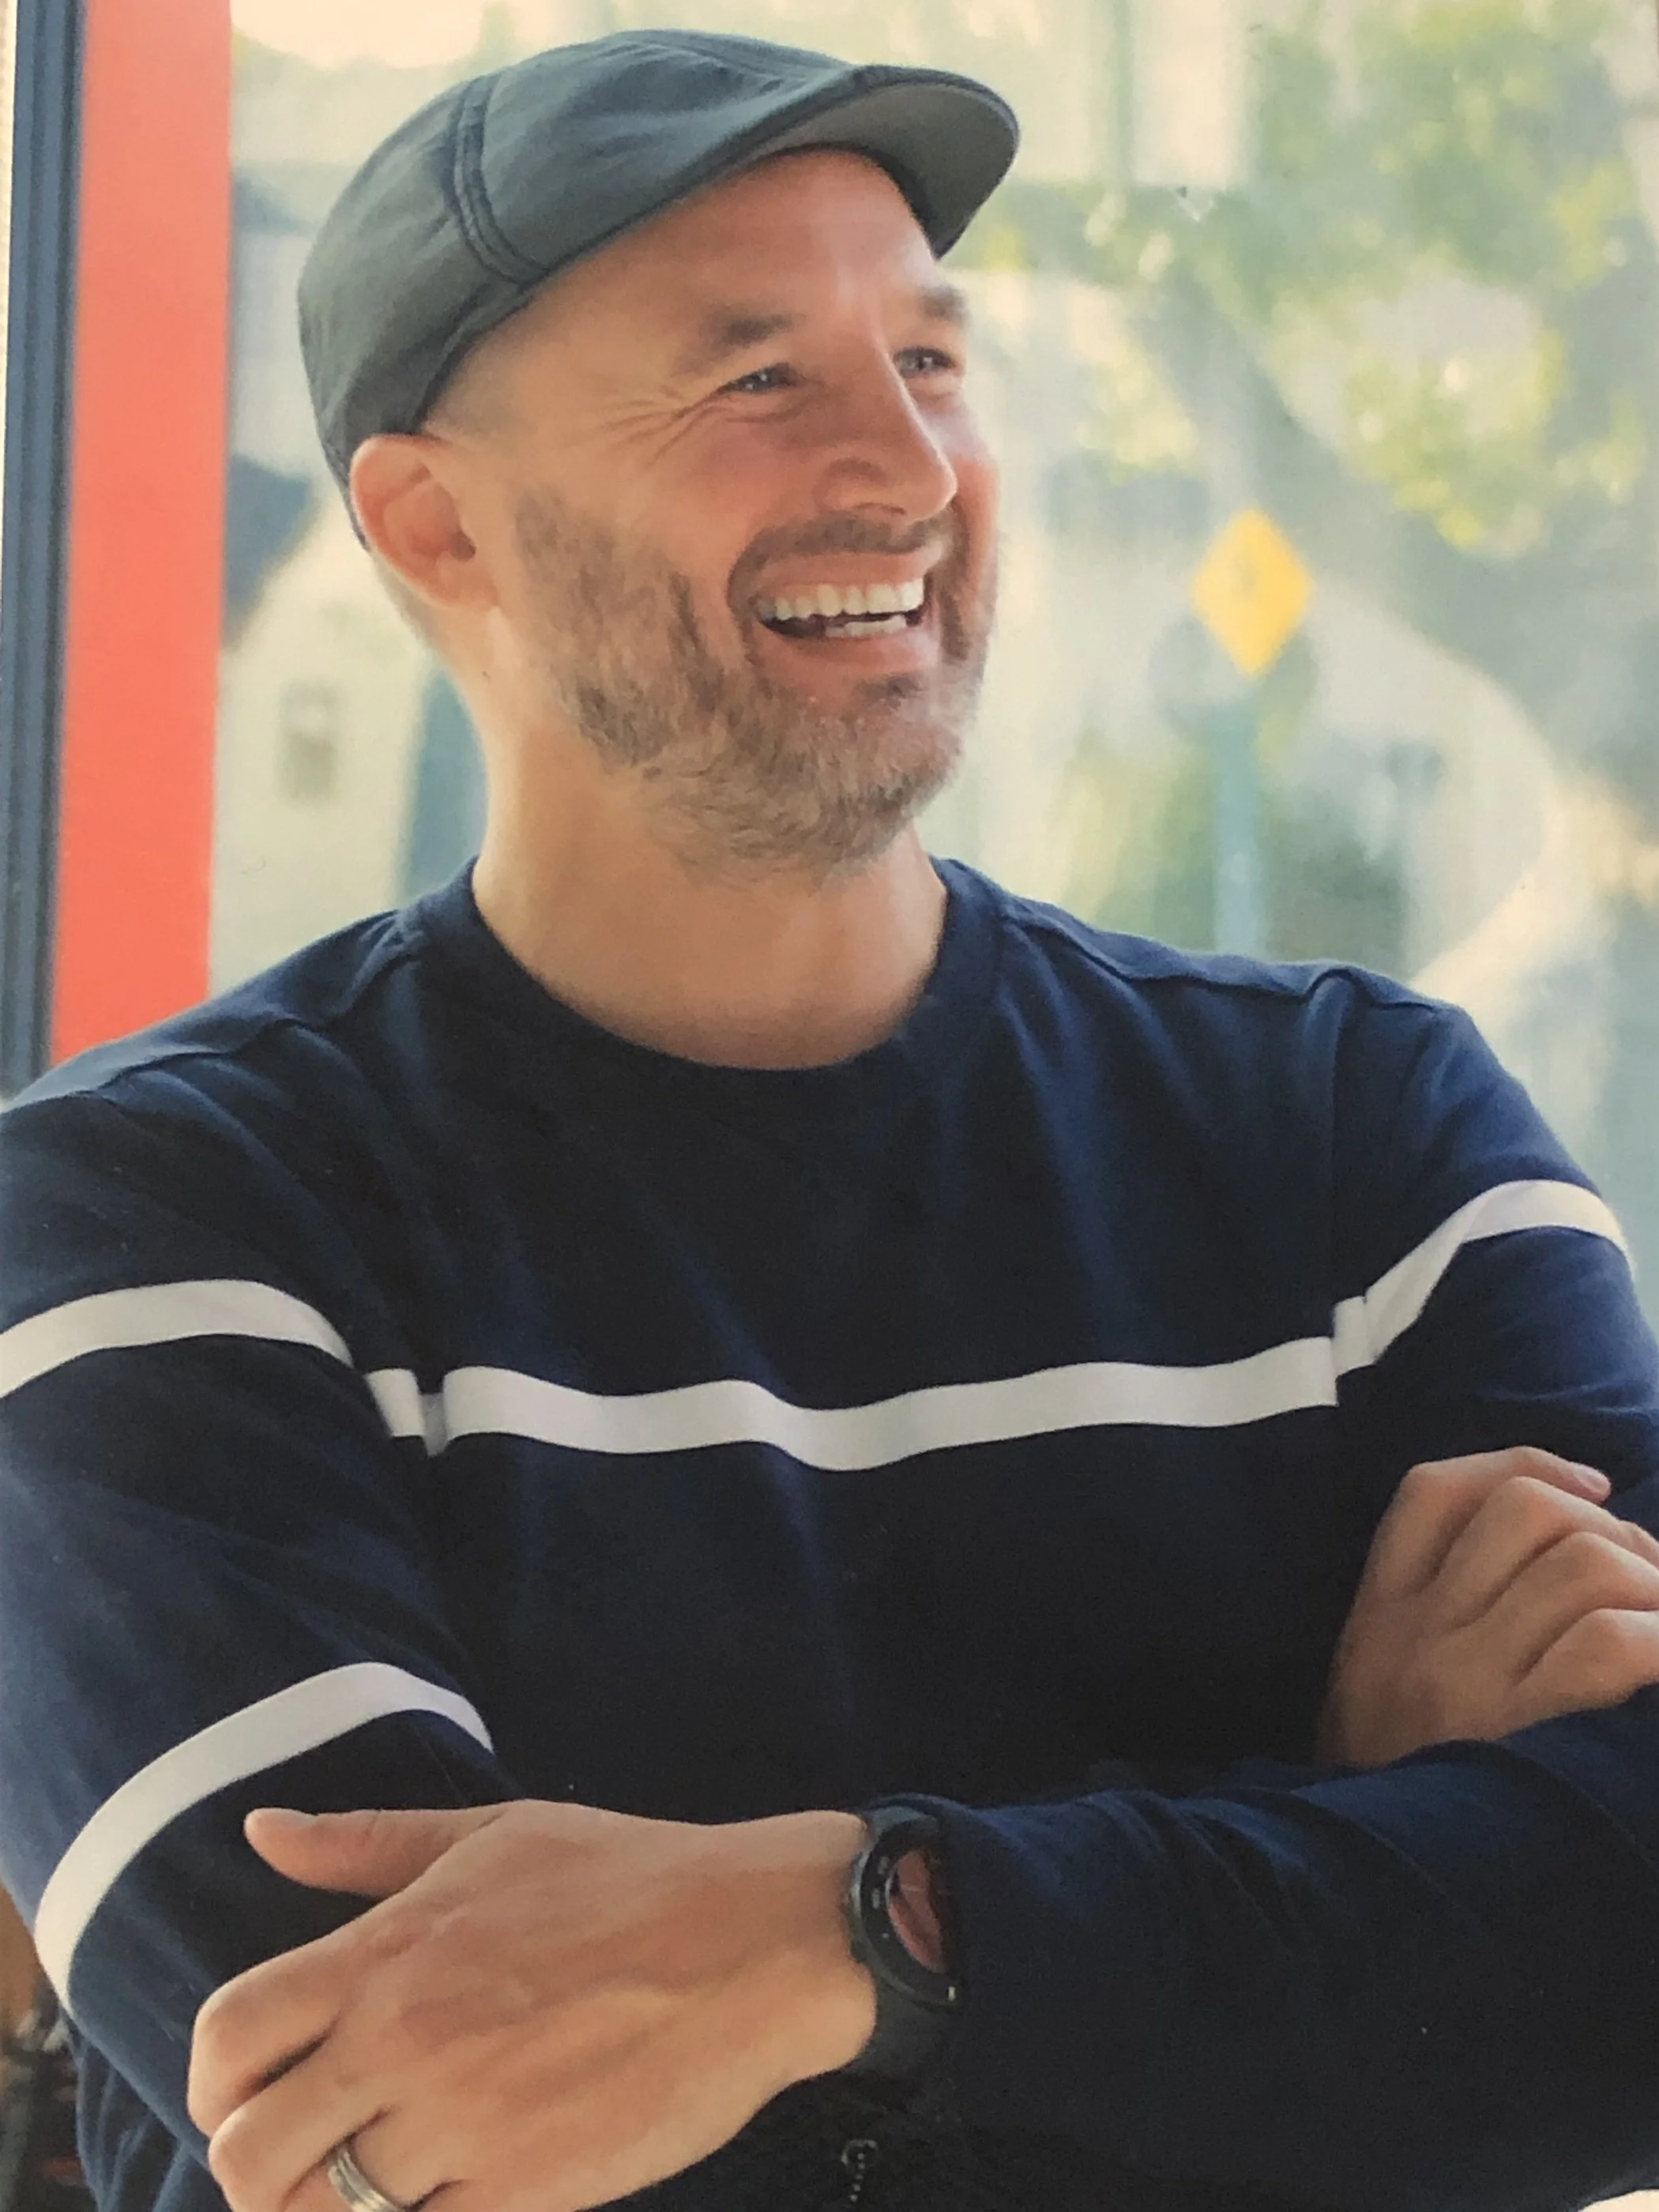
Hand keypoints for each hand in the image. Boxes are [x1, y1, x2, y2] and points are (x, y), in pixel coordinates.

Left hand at [189, 1800, 872, 2211]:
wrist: (757, 1944)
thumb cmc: (628, 1875)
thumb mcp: (492, 1835)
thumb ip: (365, 1844)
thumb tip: (261, 1830)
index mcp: (389, 1953)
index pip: (230, 2034)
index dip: (213, 2077)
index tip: (246, 2086)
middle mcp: (406, 2044)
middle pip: (249, 2154)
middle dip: (257, 2163)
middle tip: (307, 2152)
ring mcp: (464, 2127)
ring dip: (332, 2208)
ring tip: (375, 2180)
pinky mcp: (526, 2195)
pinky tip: (448, 2192)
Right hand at [1319, 1447, 1658, 1764]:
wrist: (1364, 1898)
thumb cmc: (1396, 1793)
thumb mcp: (1373, 1692)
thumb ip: (1428, 1626)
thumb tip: (1561, 1551)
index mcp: (1376, 1617)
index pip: (1436, 1492)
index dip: (1527, 1464)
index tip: (1592, 1488)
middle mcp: (1415, 1635)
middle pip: (1527, 1512)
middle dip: (1614, 1530)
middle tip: (1649, 1582)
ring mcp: (1465, 1682)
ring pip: (1581, 1565)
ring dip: (1651, 1584)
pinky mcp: (1517, 1735)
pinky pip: (1606, 1645)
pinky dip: (1656, 1640)